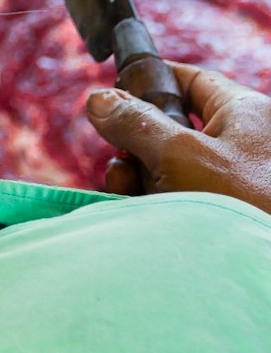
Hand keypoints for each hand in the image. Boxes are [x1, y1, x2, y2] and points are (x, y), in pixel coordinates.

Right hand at [87, 64, 270, 215]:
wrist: (264, 271)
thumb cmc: (240, 205)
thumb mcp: (181, 156)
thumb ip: (136, 124)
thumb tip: (98, 99)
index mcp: (243, 113)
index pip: (191, 81)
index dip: (152, 82)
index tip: (115, 95)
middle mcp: (241, 144)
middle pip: (173, 128)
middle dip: (137, 146)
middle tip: (122, 167)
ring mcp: (232, 182)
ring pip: (171, 167)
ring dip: (142, 179)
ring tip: (129, 196)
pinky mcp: (223, 215)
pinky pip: (179, 198)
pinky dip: (156, 203)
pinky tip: (141, 215)